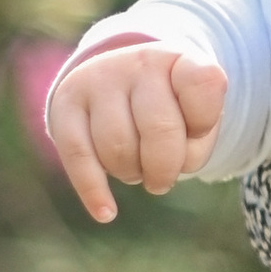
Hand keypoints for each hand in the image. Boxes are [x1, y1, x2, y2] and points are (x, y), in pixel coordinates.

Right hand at [46, 40, 227, 223]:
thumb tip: (160, 172)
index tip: (196, 131)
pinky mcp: (64, 103)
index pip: (205, 84)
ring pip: (118, 147)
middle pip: (159, 129)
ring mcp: (99, 79)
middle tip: (162, 179)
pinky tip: (107, 213)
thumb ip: (195, 140)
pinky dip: (93, 190)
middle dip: (166, 168)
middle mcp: (139, 62)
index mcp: (180, 59)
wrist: (119, 78)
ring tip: (135, 167)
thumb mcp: (196, 113)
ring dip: (132, 173)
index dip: (205, 122)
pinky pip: (77, 154)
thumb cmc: (170, 107)